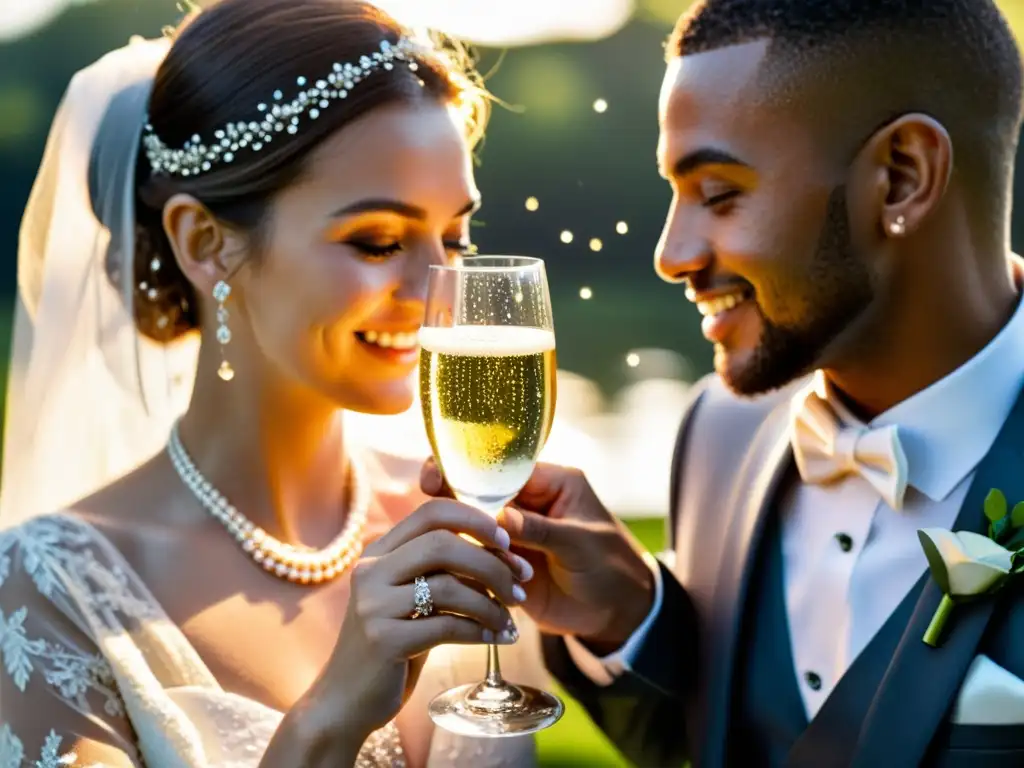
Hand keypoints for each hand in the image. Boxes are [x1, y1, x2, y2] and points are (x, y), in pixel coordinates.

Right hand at [303, 500, 524, 741]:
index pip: (431, 512)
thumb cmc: (392, 645)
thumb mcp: (411, 599)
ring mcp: (373, 605)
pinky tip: (497, 638)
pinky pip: (446, 626)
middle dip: (492, 562)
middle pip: (443, 543)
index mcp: (379, 552)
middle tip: (520, 583)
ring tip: (510, 620)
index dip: (476, 520)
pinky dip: (480, 631)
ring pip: (448, 585)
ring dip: (491, 603)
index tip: (507, 543)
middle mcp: (370, 570)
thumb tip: (503, 552)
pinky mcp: (383, 641)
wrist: (345, 701)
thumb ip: (441, 571)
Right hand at [421, 460, 653, 654]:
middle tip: (427, 494)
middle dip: (451, 493)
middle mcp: (526, 504)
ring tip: (444, 541)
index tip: (439, 473)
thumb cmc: (612, 567)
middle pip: (479, 492)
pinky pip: (475, 558)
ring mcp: (512, 535)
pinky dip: (464, 564)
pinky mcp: (503, 566)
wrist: (619, 614)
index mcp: (549, 483)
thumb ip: (543, 529)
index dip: (469, 468)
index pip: (502, 467)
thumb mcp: (582, 543)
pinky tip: (451, 568)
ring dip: (459, 533)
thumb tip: (503, 517)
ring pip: (471, 525)